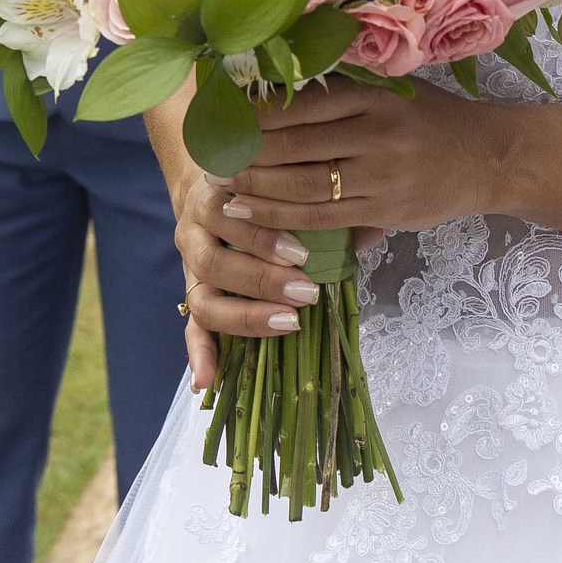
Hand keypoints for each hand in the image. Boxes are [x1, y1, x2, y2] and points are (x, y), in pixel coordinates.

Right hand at [174, 172, 329, 389]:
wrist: (220, 181)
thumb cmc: (264, 187)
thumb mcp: (284, 184)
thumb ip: (323, 203)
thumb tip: (370, 232)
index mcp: (216, 196)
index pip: (228, 213)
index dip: (263, 236)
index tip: (303, 254)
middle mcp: (195, 230)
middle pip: (213, 261)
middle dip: (260, 280)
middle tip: (306, 291)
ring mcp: (190, 266)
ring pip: (202, 297)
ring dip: (245, 315)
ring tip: (288, 322)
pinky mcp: (192, 295)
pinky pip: (191, 328)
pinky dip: (199, 355)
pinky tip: (209, 381)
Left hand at [207, 78, 501, 238]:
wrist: (488, 158)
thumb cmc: (431, 120)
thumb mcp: (392, 94)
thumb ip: (342, 100)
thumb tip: (273, 102)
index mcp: (374, 95)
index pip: (304, 102)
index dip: (259, 112)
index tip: (223, 115)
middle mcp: (377, 132)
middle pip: (297, 143)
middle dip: (248, 151)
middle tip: (210, 154)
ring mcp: (382, 174)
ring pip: (305, 184)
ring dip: (257, 188)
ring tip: (222, 186)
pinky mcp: (386, 210)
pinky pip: (322, 218)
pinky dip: (282, 218)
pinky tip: (253, 213)